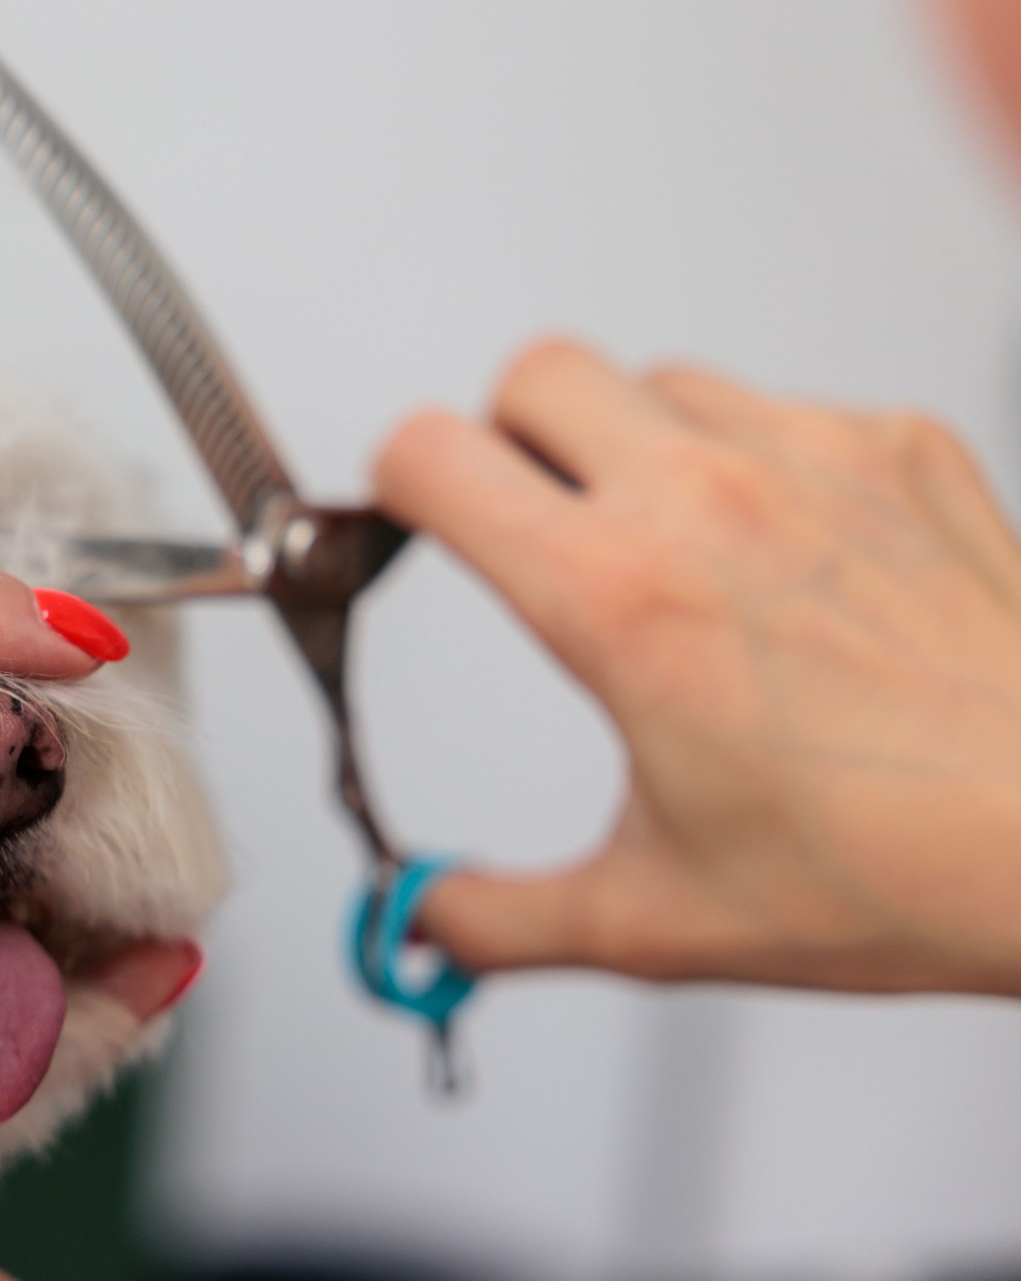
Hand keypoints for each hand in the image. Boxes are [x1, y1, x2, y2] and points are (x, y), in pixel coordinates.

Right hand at [374, 341, 1020, 994]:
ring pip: (659, 379)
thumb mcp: (654, 919)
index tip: (415, 522)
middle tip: (536, 522)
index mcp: (617, 597)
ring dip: (635, 444)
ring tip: (674, 550)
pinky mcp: (900, 444)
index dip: (397, 486)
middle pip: (533, 373)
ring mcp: (811, 456)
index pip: (431, 453)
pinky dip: (757, 461)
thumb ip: (495, 917)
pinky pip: (781, 405)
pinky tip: (792, 562)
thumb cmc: (898, 870)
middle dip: (510, 439)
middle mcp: (705, 497)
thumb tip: (419, 921)